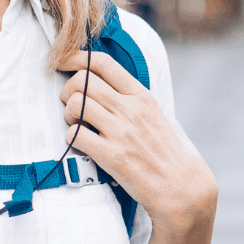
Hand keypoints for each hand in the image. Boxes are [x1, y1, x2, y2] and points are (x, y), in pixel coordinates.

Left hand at [55, 50, 216, 233]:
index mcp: (141, 96)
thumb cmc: (164, 150)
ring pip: (75, 104)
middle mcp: (130, 109)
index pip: (103, 63)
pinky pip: (74, 134)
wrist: (180, 185)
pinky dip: (71, 136)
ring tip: (76, 123)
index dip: (76, 57)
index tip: (64, 62)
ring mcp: (120, 132)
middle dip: (67, 89)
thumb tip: (99, 80)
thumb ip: (129, 96)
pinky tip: (81, 142)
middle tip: (70, 103)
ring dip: (68, 114)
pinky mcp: (111, 155)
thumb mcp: (154, 114)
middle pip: (82, 81)